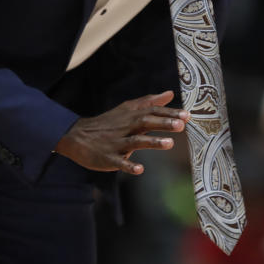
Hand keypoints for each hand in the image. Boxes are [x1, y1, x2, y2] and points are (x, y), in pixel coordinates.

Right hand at [55, 91, 185, 174]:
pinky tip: (140, 169)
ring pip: (135, 142)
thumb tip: (169, 93)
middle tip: (182, 125)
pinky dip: (128, 165)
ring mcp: (116, 143)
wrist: (76, 136)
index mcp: (131, 116)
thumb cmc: (108, 123)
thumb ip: (149, 102)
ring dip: (152, 142)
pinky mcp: (108, 158)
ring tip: (169, 143)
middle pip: (145, 123)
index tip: (187, 115)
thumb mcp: (127, 109)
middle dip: (163, 123)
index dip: (169, 113)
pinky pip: (119, 162)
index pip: (152, 112)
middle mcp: (125, 127)